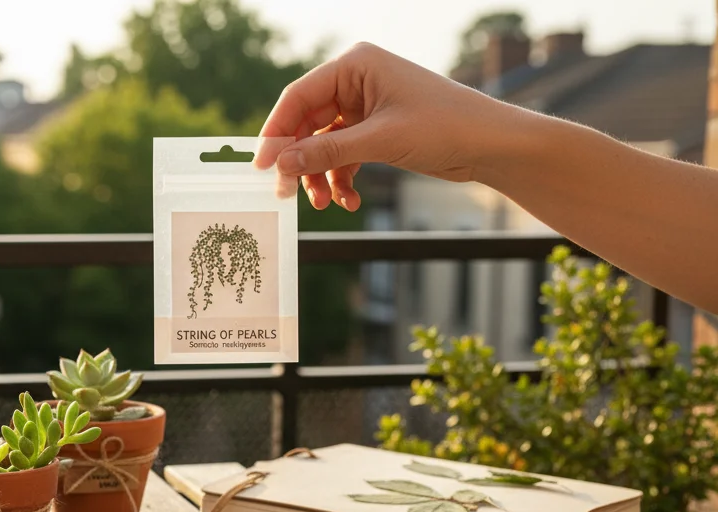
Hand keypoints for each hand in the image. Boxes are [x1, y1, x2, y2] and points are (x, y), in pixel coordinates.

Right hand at [254, 42, 517, 211]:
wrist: (493, 145)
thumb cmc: (447, 126)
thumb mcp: (381, 140)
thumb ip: (326, 151)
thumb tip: (281, 165)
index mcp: (355, 65)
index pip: (298, 97)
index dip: (276, 133)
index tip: (261, 168)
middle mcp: (356, 81)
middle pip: (306, 123)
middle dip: (298, 161)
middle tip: (287, 194)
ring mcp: (364, 106)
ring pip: (321, 143)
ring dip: (318, 175)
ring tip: (322, 203)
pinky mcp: (375, 130)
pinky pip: (342, 154)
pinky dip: (340, 178)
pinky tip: (347, 200)